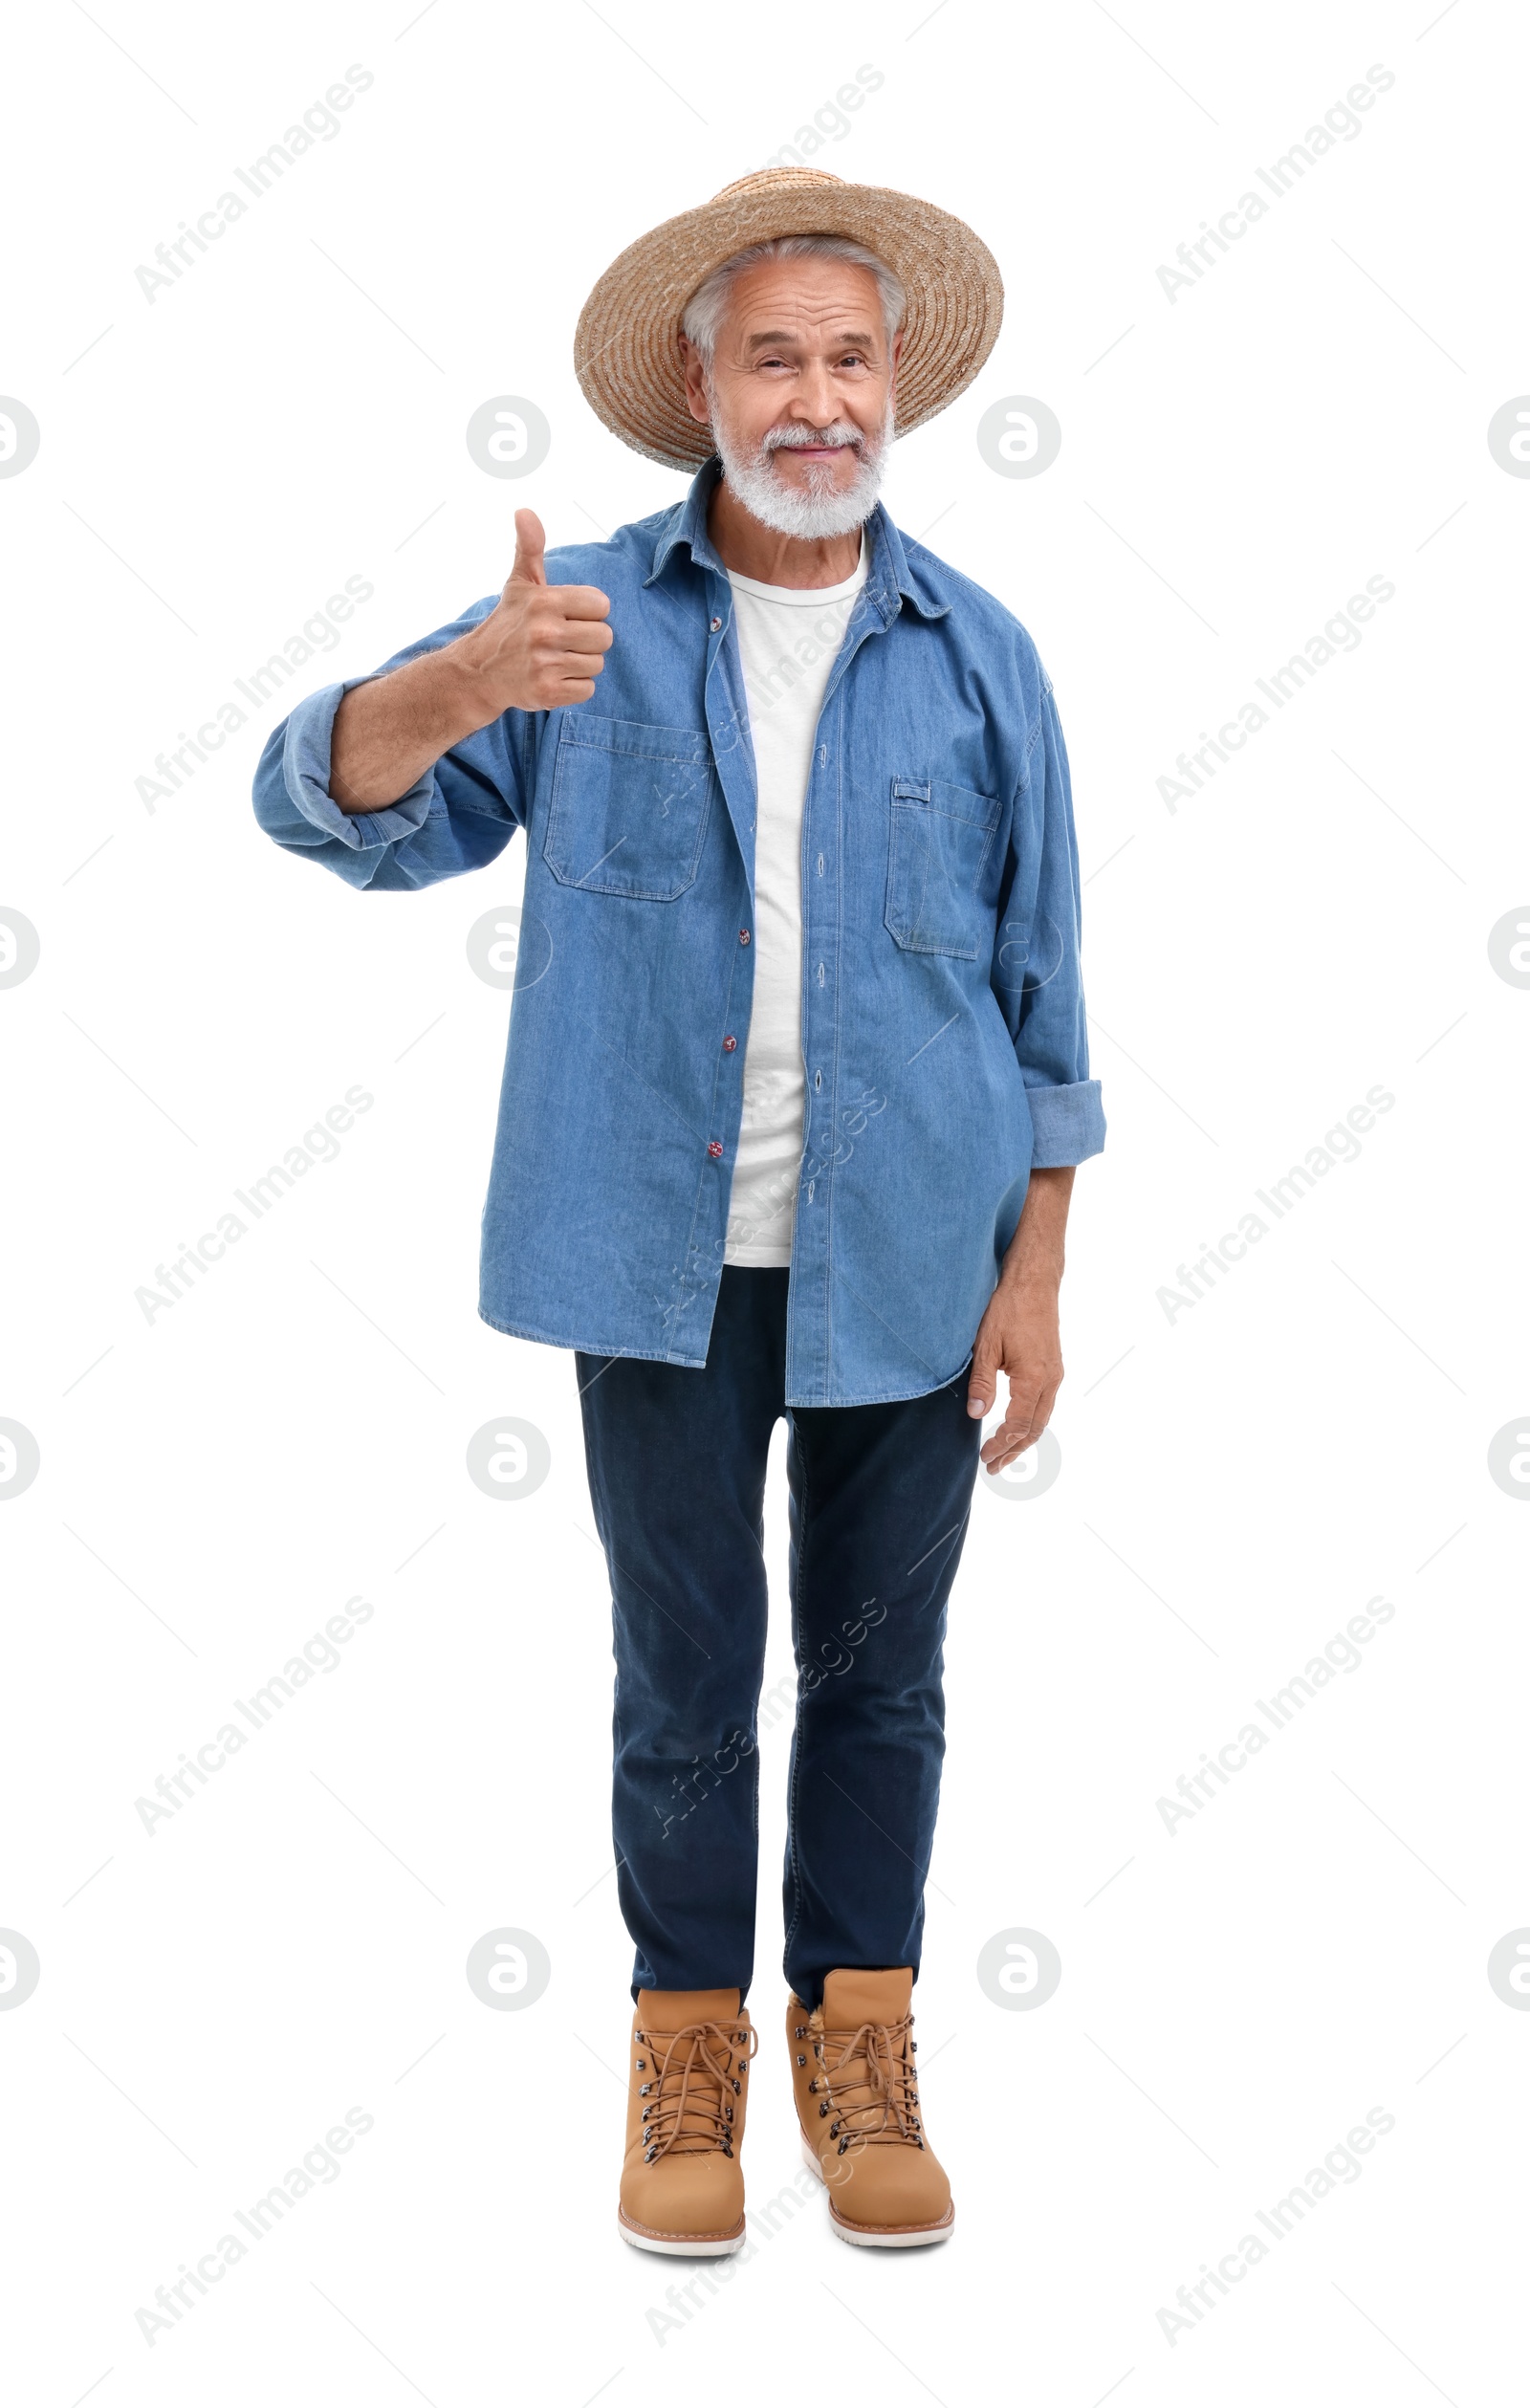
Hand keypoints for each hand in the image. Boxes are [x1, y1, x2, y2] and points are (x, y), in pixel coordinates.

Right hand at [456, 509, 611, 714]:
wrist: (478, 673)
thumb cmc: (508, 625)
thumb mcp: (519, 583)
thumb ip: (530, 547)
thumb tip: (524, 511)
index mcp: (545, 601)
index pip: (601, 605)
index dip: (588, 612)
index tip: (566, 616)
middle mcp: (545, 632)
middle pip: (605, 637)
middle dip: (587, 640)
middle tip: (562, 641)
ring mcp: (546, 665)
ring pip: (597, 664)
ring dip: (580, 664)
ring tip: (555, 659)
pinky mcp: (547, 693)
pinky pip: (588, 689)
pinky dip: (574, 687)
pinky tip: (553, 678)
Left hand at [966, 1275, 1063, 1471]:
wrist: (1033, 1283)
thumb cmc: (1008, 1309)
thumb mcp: (986, 1346)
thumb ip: (981, 1383)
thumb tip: (975, 1414)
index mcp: (1034, 1379)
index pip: (1018, 1425)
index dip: (1002, 1445)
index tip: (985, 1457)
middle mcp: (1050, 1380)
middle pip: (1035, 1428)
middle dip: (1014, 1450)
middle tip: (994, 1467)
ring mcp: (1055, 1373)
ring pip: (1043, 1417)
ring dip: (1024, 1438)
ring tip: (1005, 1453)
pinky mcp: (1053, 1366)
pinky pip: (1045, 1403)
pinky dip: (1031, 1421)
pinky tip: (1018, 1424)